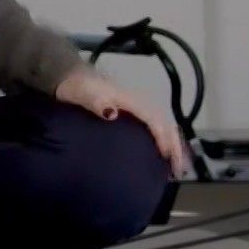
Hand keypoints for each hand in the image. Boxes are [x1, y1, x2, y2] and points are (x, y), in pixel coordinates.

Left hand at [55, 68, 189, 176]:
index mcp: (131, 100)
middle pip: (166, 124)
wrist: (70, 78)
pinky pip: (155, 127)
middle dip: (175, 146)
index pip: (155, 120)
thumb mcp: (83, 94)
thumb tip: (112, 113)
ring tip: (175, 168)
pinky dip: (164, 141)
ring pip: (164, 126)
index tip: (167, 158)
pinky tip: (162, 156)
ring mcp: (137, 109)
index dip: (163, 138)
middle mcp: (139, 104)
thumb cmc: (77, 88)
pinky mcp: (132, 114)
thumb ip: (95, 101)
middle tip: (178, 171)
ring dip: (173, 145)